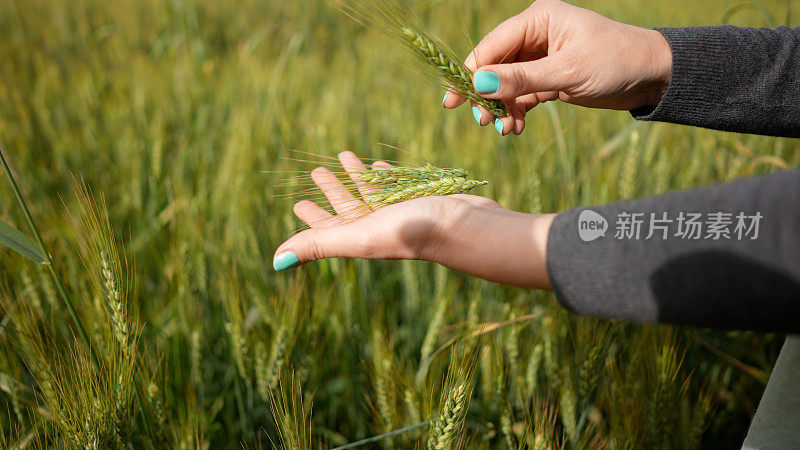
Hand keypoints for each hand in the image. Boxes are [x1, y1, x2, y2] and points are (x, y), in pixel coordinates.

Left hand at [273, 152, 554, 288]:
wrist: (469, 227)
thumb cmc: (416, 232)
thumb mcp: (360, 237)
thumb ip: (319, 244)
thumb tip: (275, 261)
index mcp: (361, 238)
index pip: (328, 228)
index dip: (311, 219)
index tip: (298, 204)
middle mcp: (379, 227)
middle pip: (347, 207)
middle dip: (331, 191)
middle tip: (316, 172)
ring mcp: (401, 213)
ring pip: (371, 192)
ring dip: (355, 177)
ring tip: (345, 157)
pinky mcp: (421, 198)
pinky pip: (397, 184)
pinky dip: (384, 174)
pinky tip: (379, 164)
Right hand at [444, 0, 671, 134]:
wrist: (653, 76)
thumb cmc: (616, 62)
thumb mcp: (567, 72)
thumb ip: (522, 79)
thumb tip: (479, 84)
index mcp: (538, 19)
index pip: (492, 45)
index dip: (472, 73)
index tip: (455, 101)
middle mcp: (536, 35)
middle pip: (495, 66)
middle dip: (487, 95)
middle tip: (482, 122)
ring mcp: (542, 57)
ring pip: (507, 84)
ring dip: (502, 108)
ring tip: (505, 130)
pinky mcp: (550, 78)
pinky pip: (522, 95)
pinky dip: (517, 111)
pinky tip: (516, 128)